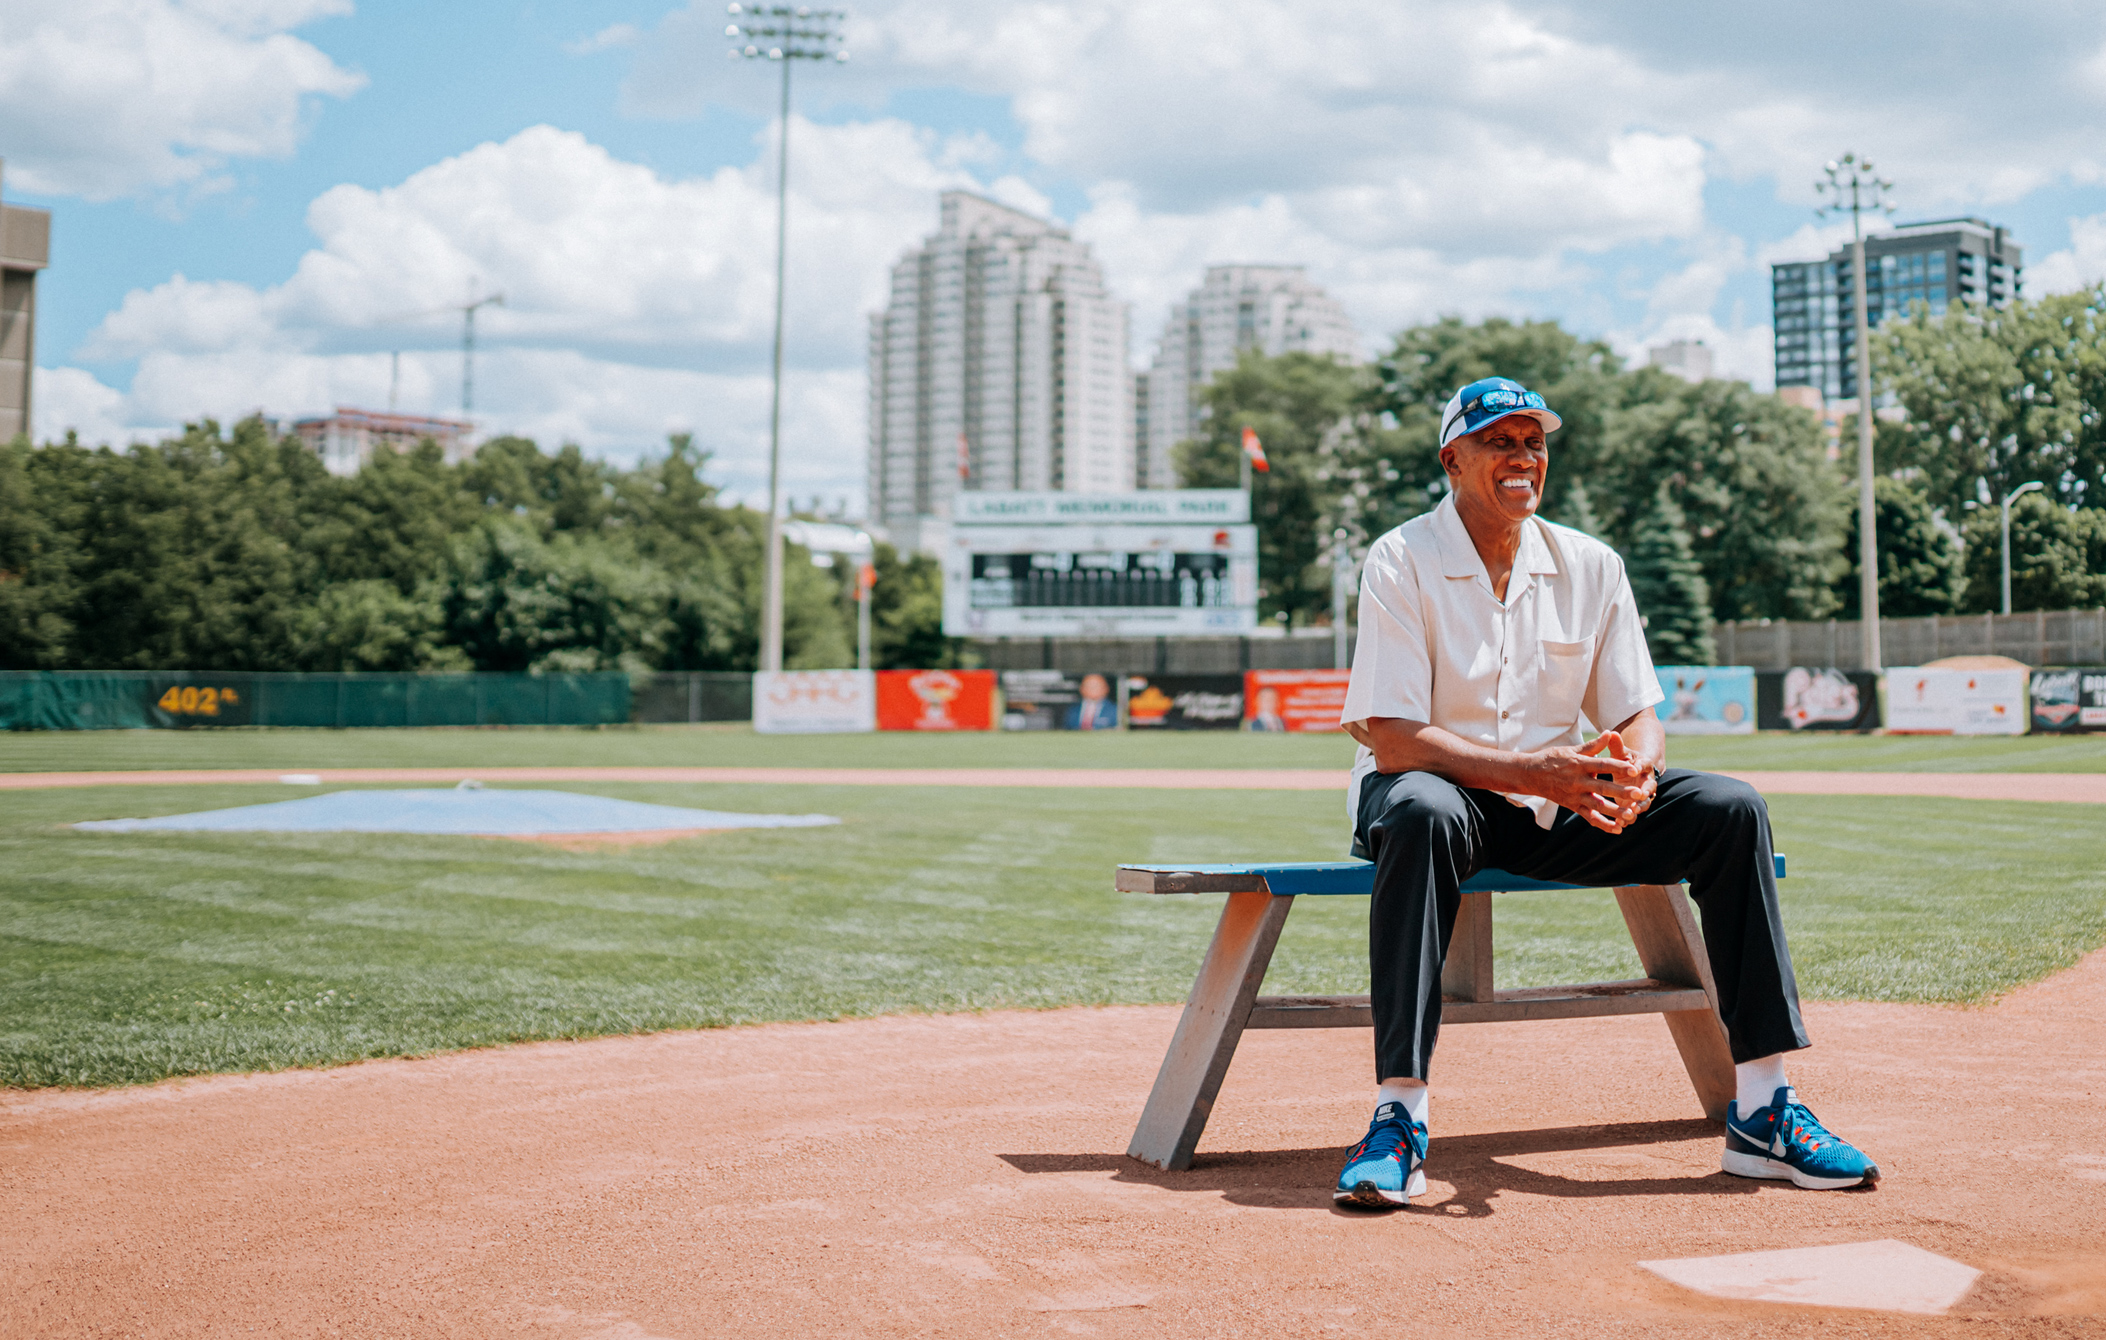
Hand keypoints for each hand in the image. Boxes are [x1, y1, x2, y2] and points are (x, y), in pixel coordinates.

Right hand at [1519, 732, 1650, 833]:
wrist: (1531, 775)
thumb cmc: (1553, 759)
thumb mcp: (1571, 750)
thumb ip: (1593, 746)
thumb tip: (1610, 733)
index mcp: (1579, 764)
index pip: (1602, 765)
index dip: (1618, 766)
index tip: (1635, 769)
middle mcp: (1577, 781)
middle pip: (1602, 787)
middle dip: (1622, 792)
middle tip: (1639, 794)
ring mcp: (1575, 795)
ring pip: (1597, 806)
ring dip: (1615, 812)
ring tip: (1631, 816)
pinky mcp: (1573, 806)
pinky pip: (1589, 817)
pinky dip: (1603, 824)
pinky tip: (1618, 829)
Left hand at [1591, 730, 1658, 828]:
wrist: (1633, 772)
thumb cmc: (1625, 761)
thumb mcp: (1621, 753)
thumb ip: (1617, 746)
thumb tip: (1612, 732)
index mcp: (1644, 765)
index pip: (1644, 765)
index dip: (1640, 767)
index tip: (1634, 769)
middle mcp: (1647, 780)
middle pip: (1649, 787)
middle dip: (1645, 792)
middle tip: (1639, 796)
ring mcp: (1643, 794)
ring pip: (1644, 802)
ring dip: (1638, 808)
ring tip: (1631, 813)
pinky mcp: (1636, 805)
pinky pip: (1634, 813)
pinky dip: (1628, 819)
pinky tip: (1620, 825)